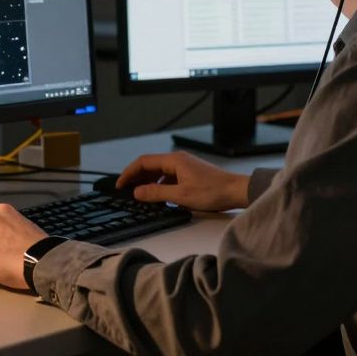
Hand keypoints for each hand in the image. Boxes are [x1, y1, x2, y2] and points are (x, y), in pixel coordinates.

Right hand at [118, 151, 249, 211]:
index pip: (143, 162)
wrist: (236, 191)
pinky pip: (169, 176)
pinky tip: (160, 196)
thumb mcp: (181, 196)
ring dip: (148, 182)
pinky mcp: (191, 174)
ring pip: (160, 171)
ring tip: (140, 195)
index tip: (120, 184)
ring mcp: (185, 166)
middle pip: (150, 165)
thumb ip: (156, 193)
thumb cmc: (213, 191)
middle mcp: (178, 160)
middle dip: (136, 177)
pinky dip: (160, 185)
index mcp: (174, 160)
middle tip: (126, 190)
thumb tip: (137, 192)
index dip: (129, 173)